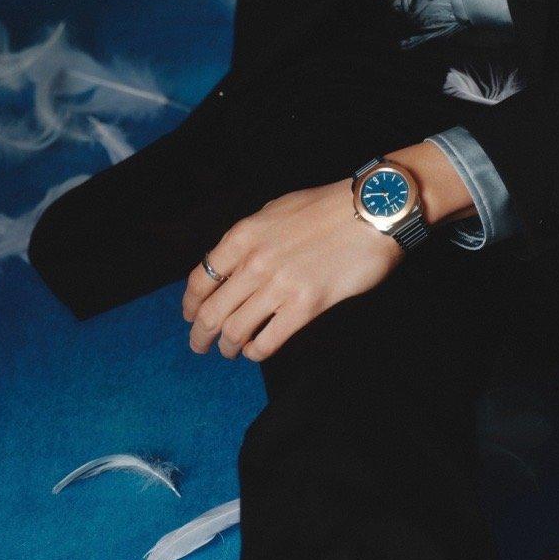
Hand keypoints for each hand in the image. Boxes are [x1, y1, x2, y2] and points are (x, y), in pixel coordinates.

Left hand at [182, 178, 405, 362]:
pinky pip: (268, 340)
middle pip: (212, 311)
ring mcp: (278, 286)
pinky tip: (257, 350)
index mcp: (242, 237)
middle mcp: (254, 263)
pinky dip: (257, 351)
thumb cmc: (325, 208)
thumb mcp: (275, 211)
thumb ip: (251, 238)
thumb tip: (235, 263)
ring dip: (228, 346)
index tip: (189, 315)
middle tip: (199, 346)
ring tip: (230, 351)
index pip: (201, 279)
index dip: (190, 303)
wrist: (368, 212)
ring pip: (236, 330)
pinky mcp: (305, 307)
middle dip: (200, 334)